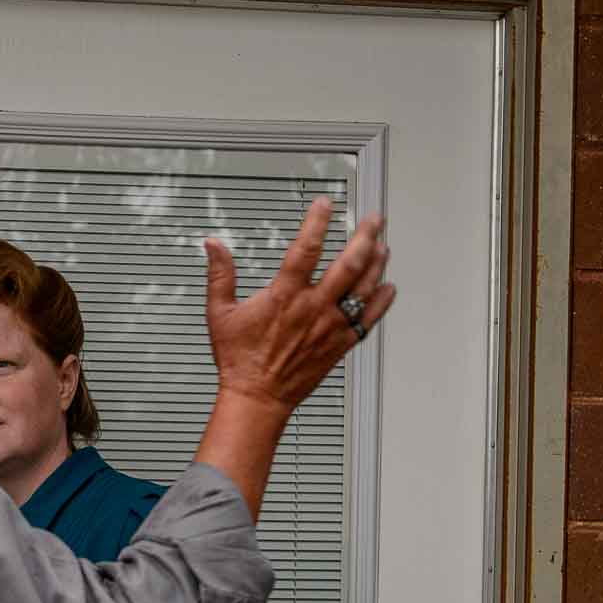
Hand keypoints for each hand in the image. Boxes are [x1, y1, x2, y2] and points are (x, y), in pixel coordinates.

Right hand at [203, 197, 393, 414]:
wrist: (257, 397)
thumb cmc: (239, 360)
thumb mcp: (220, 313)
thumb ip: (220, 275)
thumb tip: (214, 246)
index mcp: (284, 296)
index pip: (306, 248)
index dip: (318, 222)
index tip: (325, 205)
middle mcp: (313, 308)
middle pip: (349, 265)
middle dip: (365, 237)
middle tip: (374, 220)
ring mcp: (330, 326)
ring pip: (364, 289)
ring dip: (377, 264)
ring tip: (383, 246)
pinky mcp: (340, 345)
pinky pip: (368, 320)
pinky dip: (382, 303)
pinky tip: (388, 288)